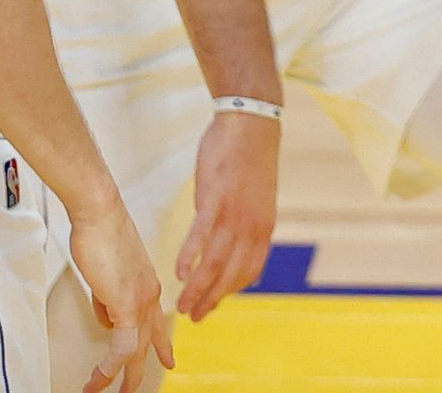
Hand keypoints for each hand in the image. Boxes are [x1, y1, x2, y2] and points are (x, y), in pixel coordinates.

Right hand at [63, 186, 174, 392]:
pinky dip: (108, 365)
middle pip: (148, 344)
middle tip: (130, 392)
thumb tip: (106, 317)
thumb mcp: (107, 273)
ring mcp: (140, 300)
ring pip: (134, 351)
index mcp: (148, 286)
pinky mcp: (126, 303)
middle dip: (138, 372)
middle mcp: (150, 295)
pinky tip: (99, 376)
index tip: (168, 362)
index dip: (162, 347)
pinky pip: (121, 346)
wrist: (100, 213)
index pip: (158, 325)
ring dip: (115, 376)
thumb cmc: (100, 233)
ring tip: (98, 389)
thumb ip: (108, 298)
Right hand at [171, 109, 278, 322]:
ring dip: (196, 288)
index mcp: (263, 228)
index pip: (248, 272)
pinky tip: (178, 273)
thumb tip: (235, 249)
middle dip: (211, 300)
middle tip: (193, 318)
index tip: (212, 306)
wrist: (252, 123)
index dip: (229, 292)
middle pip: (230, 274)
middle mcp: (252, 226)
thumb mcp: (256, 200)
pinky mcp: (215, 199)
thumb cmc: (248, 161)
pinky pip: (201, 235)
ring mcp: (234, 214)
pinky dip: (190, 257)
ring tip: (181, 306)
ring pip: (214, 262)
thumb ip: (247, 228)